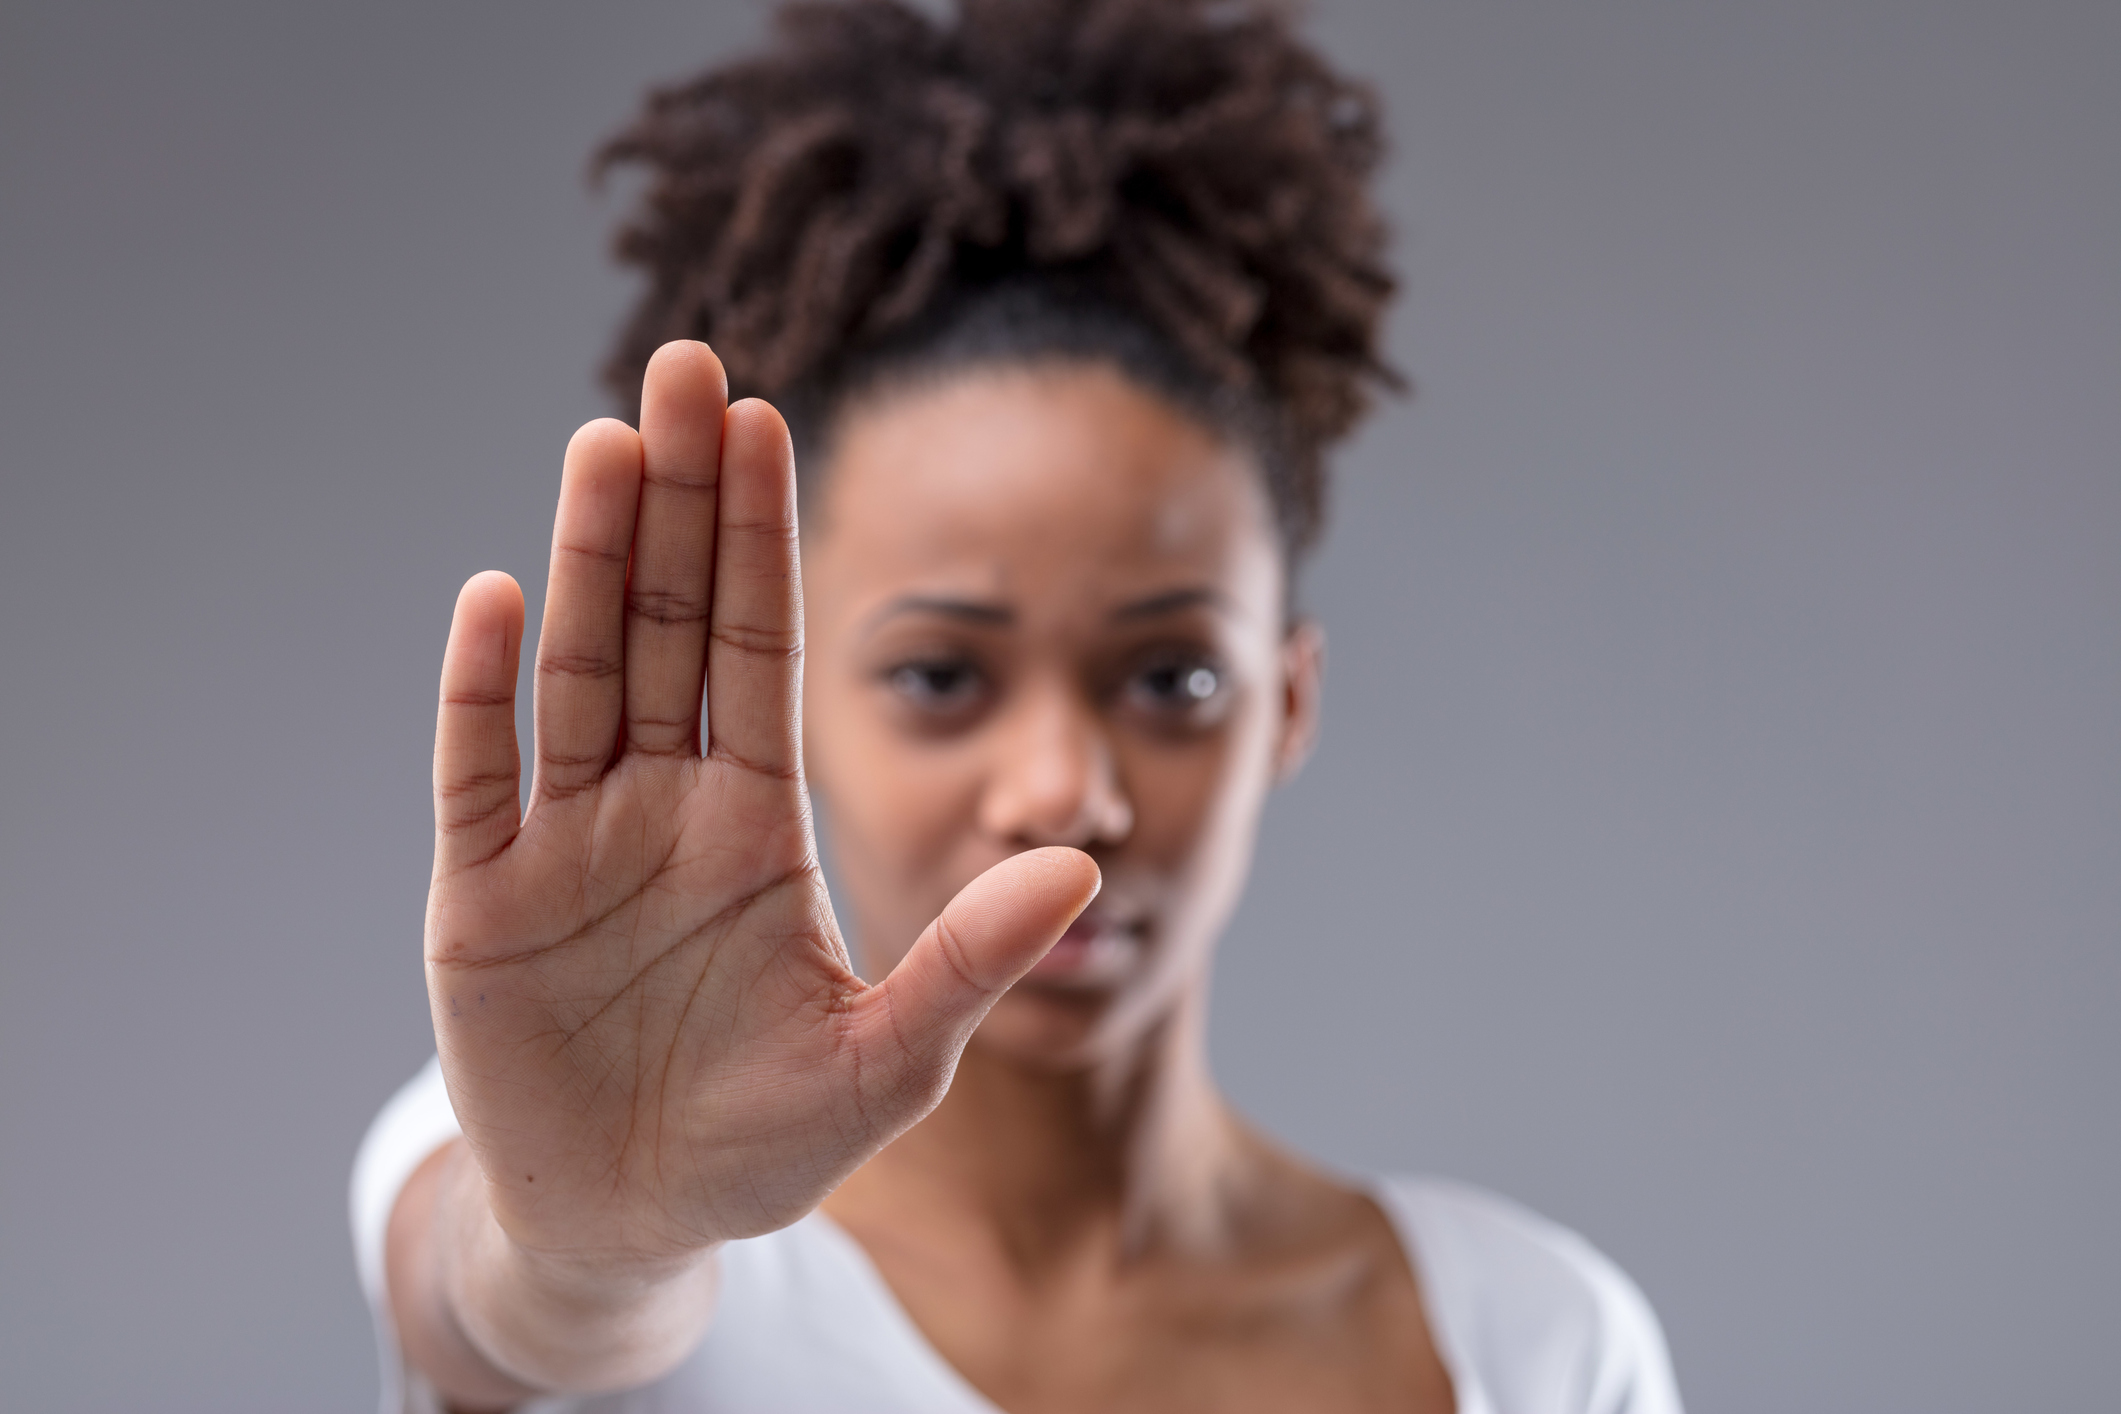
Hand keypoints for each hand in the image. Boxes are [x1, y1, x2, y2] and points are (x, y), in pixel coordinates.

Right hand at [425, 342, 1097, 1286]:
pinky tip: (499, 599)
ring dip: (590, 557)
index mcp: (753, 823)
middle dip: (678, 499)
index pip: (762, 649)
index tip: (772, 420)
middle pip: (669, 623)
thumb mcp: (887, 1058)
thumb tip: (1082, 864)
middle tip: (686, 368)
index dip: (762, 537)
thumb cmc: (766, 1140)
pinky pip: (479, 776)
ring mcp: (567, 842)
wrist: (635, 1221)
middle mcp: (659, 806)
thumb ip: (970, 960)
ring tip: (608, 441)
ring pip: (580, 670)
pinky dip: (482, 693)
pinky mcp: (481, 900)